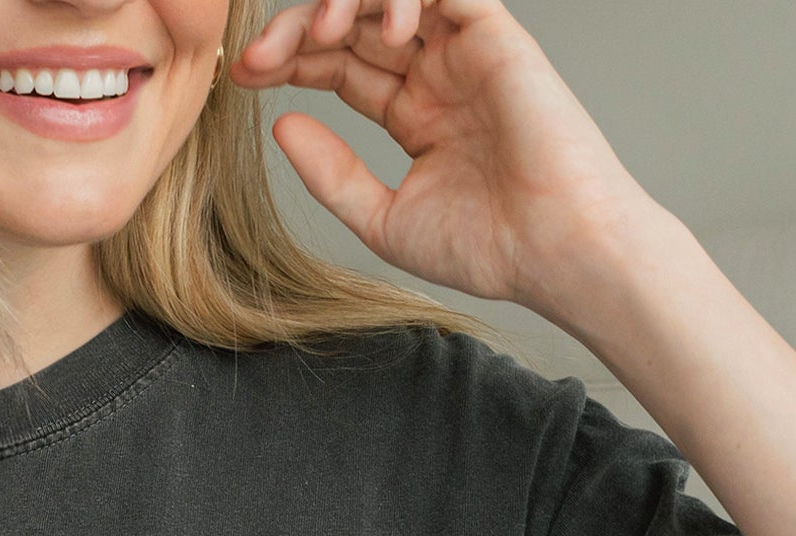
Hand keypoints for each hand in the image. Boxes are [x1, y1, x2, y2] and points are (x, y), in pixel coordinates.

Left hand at [230, 0, 662, 316]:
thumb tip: (281, 125)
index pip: (339, 62)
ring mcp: (466, 51)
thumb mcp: (383, 218)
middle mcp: (438, 73)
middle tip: (257, 60)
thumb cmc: (486, 246)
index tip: (242, 78)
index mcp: (413, 111)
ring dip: (345, 1)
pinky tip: (382, 32)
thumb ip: (331, 173)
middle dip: (299, 28)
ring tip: (317, 38)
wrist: (553, 252)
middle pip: (355, 20)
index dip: (290, 60)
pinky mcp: (498, 37)